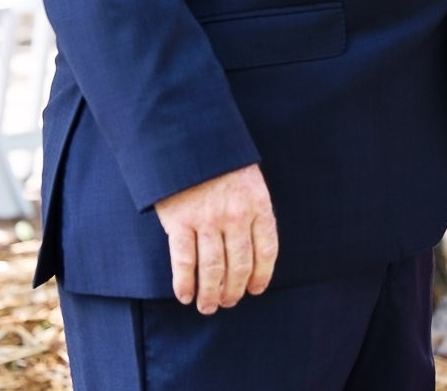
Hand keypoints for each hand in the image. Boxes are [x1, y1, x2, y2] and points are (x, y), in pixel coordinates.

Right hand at [153, 163, 277, 313]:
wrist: (187, 139)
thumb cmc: (221, 161)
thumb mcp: (249, 179)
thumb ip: (252, 209)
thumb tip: (253, 246)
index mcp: (258, 204)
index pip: (266, 249)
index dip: (261, 274)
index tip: (255, 289)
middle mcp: (235, 215)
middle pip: (239, 263)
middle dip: (234, 289)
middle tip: (228, 303)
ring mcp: (207, 220)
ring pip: (213, 268)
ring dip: (211, 293)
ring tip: (208, 307)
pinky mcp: (180, 222)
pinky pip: (184, 260)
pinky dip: (184, 282)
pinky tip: (185, 296)